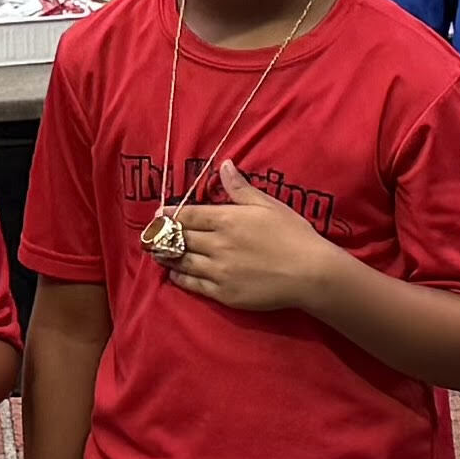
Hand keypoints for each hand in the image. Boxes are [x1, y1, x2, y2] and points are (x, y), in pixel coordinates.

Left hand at [158, 161, 348, 316]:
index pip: (188, 215)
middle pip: (180, 238)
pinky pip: (193, 284)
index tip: (157, 213)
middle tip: (150, 234)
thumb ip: (240, 188)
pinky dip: (180, 277)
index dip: (170, 214)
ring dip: (167, 256)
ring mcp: (219, 271)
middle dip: (162, 235)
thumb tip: (223, 165)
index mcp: (227, 219)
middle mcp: (217, 245)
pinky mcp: (224, 293)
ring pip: (183, 261)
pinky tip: (174, 273)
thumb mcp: (268, 205)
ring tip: (156, 252)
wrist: (309, 273)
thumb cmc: (292, 234)